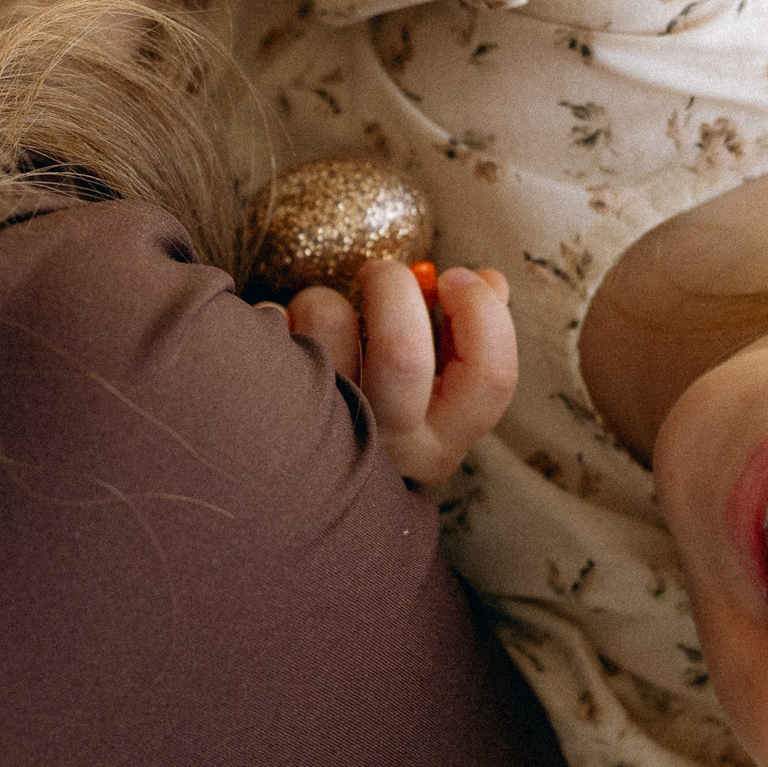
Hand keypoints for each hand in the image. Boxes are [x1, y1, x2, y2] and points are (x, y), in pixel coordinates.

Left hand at [280, 261, 517, 487]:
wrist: (301, 493)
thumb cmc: (379, 420)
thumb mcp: (435, 400)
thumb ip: (470, 340)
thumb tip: (492, 281)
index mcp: (444, 441)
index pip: (491, 377)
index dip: (481, 311)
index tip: (455, 278)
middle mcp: (392, 448)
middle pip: (404, 354)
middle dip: (394, 287)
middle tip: (381, 273)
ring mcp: (331, 438)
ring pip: (331, 331)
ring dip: (324, 299)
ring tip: (323, 311)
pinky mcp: (275, 419)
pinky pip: (275, 337)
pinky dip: (275, 316)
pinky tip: (282, 335)